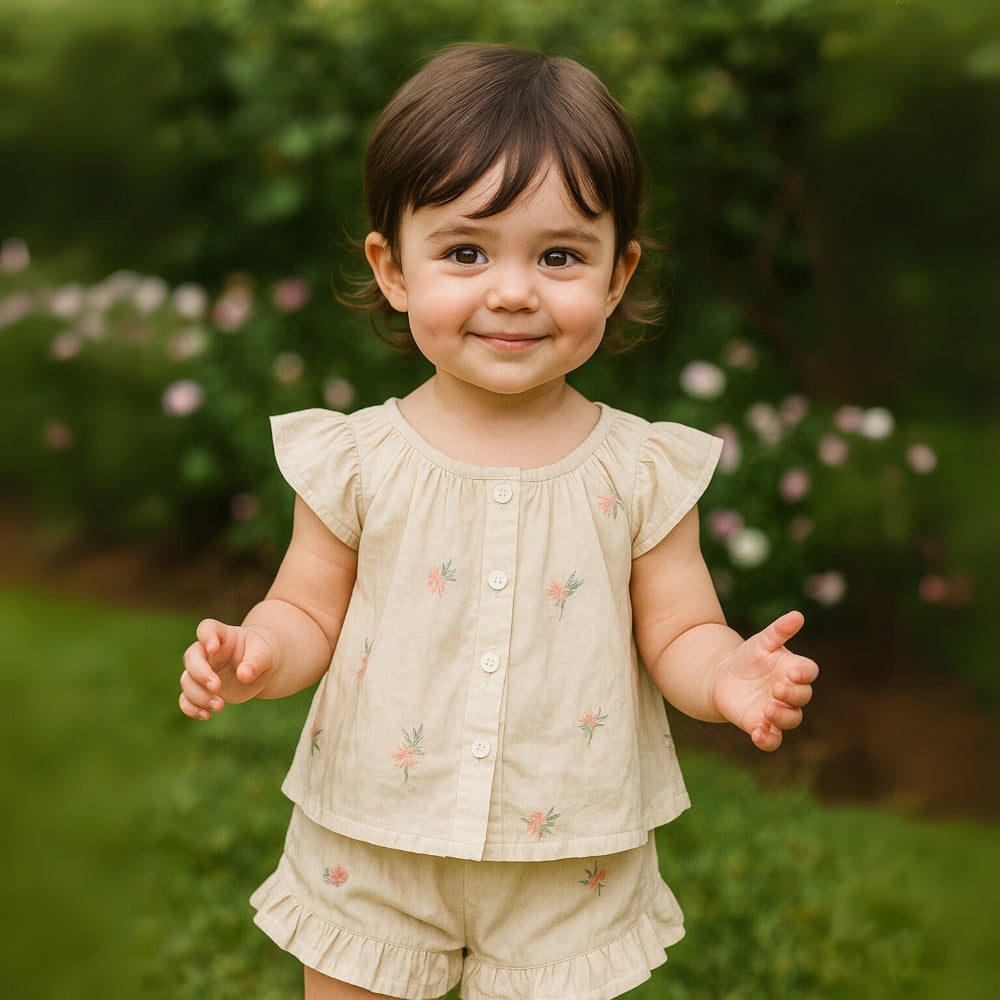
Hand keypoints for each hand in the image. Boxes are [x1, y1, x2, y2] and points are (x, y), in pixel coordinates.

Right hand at [179, 619, 275, 719]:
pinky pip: (186, 699)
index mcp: (223, 636)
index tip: (213, 649)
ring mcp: (202, 671)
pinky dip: (191, 708)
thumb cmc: (262, 653)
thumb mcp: (264, 654)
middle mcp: (207, 653)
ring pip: (187, 681)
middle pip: (191, 658)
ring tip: (220, 706)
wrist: (262, 668)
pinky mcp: (202, 690)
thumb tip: (244, 676)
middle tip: (217, 687)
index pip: (207, 628)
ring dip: (199, 695)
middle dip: (201, 674)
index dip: (206, 636)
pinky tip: (206, 715)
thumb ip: (255, 661)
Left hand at [712, 610, 817, 751]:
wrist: (723, 677)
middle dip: (792, 695)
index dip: (804, 674)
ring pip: (792, 719)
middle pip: (803, 697)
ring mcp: (778, 710)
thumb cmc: (748, 657)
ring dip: (782, 717)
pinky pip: (773, 739)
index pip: (809, 672)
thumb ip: (779, 630)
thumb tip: (798, 615)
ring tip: (766, 710)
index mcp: (794, 669)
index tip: (791, 672)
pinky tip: (758, 734)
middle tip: (776, 690)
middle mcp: (791, 693)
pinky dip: (768, 739)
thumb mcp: (761, 641)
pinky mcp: (762, 726)